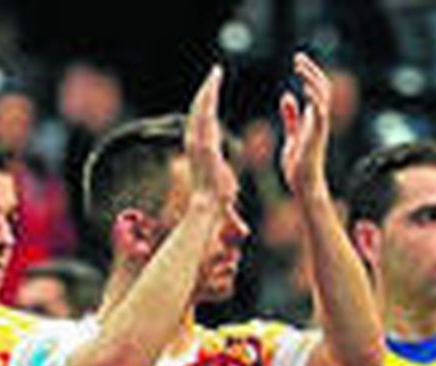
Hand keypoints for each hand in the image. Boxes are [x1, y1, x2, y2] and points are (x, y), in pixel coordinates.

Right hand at [184, 64, 237, 206]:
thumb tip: (237, 221)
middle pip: (200, 112)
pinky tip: (213, 84)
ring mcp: (197, 142)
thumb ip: (229, 196)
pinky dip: (208, 98)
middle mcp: (197, 145)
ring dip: (207, 91)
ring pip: (201, 109)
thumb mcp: (225, 195)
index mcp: (204, 153)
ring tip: (215, 73)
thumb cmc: (215, 207)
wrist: (206, 210)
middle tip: (214, 74)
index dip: (208, 109)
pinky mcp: (201, 141)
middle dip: (206, 93)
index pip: (205, 125)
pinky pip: (204, 114)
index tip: (213, 96)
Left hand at [280, 52, 331, 200]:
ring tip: (299, 65)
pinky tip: (305, 86)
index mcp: (313, 118)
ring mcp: (320, 126)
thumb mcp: (291, 135)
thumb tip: (287, 95)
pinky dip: (314, 97)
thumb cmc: (298, 166)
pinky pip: (320, 111)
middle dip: (310, 70)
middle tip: (297, 57)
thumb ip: (291, 116)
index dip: (308, 73)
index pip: (316, 89)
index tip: (297, 61)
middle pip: (321, 86)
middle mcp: (319, 119)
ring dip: (311, 78)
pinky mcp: (317, 135)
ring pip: (322, 94)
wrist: (303, 187)